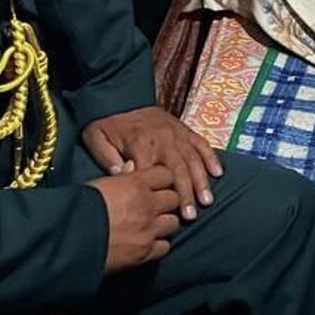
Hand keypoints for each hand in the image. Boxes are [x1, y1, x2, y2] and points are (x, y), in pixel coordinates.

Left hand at [83, 107, 224, 220]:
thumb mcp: (96, 139)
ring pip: (193, 159)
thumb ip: (107, 158)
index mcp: (141, 143)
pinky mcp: (184, 129)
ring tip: (206, 201)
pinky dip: (210, 157)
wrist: (120, 98)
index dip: (156, 192)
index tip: (159, 210)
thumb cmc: (108, 124)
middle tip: (190, 216)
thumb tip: (123, 174)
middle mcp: (163, 139)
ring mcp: (177, 133)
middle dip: (185, 193)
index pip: (151, 172)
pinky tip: (218, 173)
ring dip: (201, 181)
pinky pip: (201, 143)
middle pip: (178, 169)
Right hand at [86, 164, 181, 272]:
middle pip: (173, 198)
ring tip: (152, 226)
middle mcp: (148, 205)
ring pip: (173, 223)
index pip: (166, 174)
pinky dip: (159, 244)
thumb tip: (131, 170)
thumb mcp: (100, 184)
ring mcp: (149, 229)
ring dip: (164, 223)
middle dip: (166, 202)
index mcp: (136, 183)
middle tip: (155, 207)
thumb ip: (121, 178)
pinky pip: (165, 246)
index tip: (156, 185)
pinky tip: (148, 243)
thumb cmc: (78, 207)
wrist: (68, 239)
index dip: (162, 180)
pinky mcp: (146, 252)